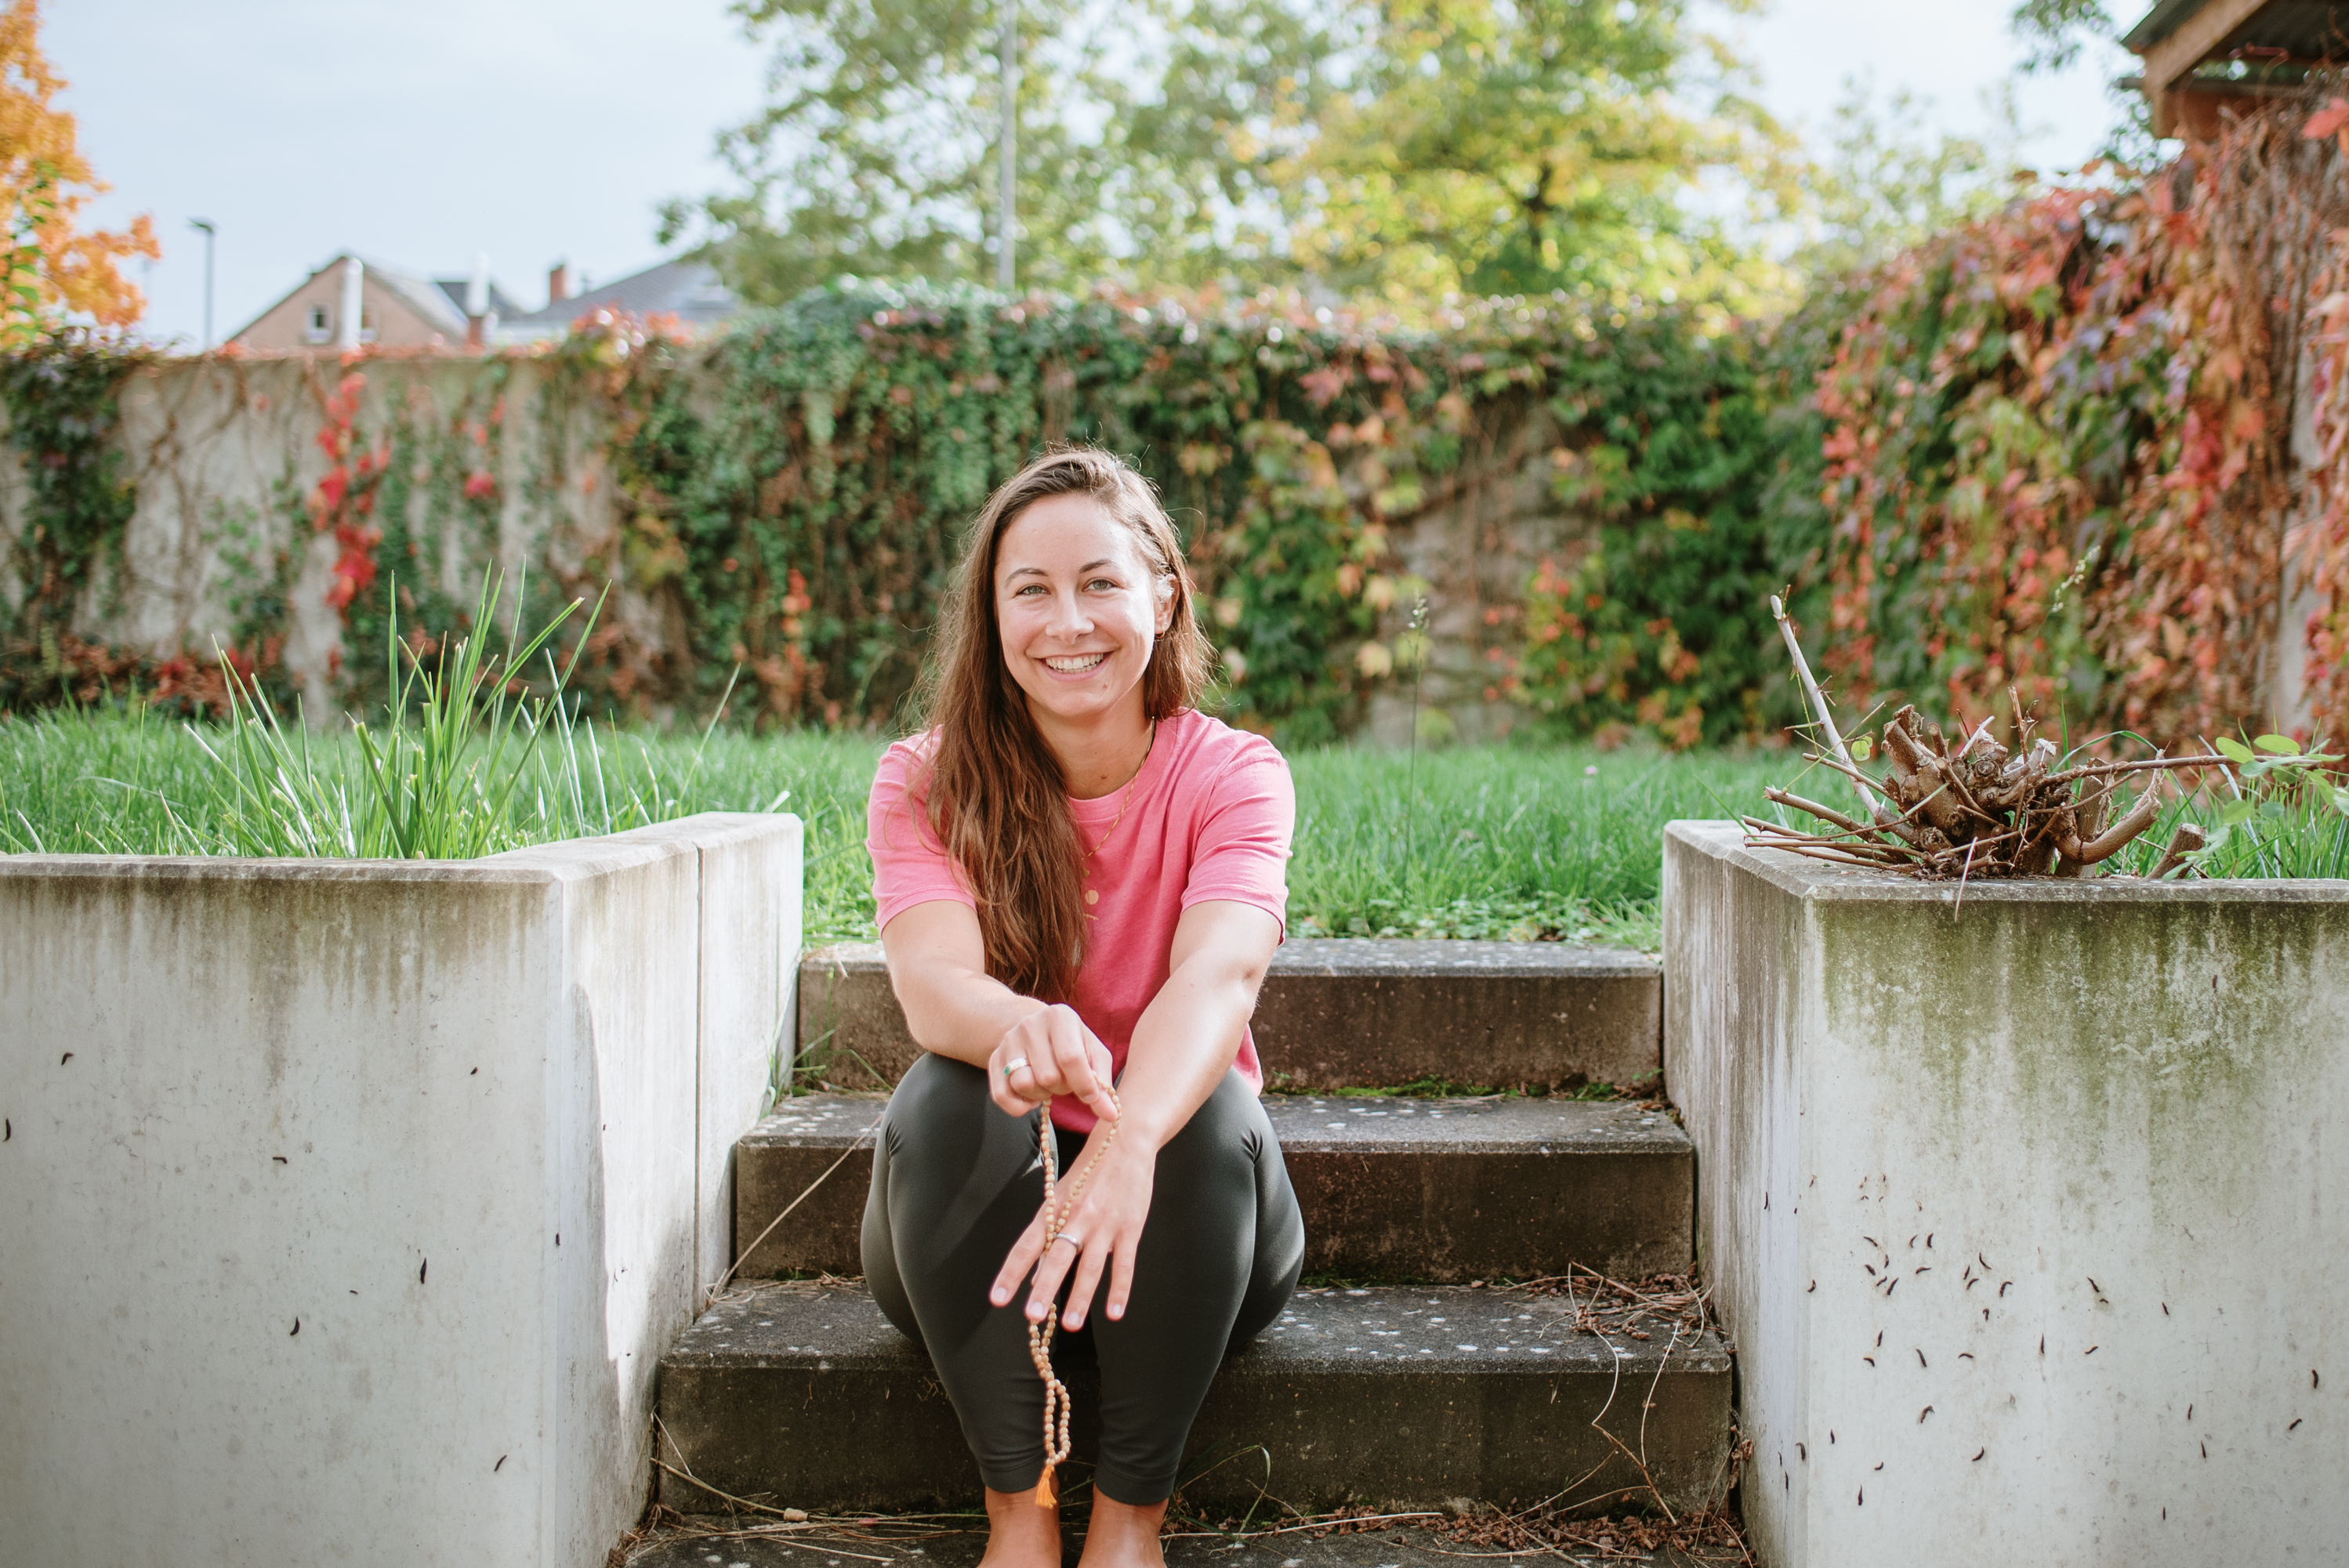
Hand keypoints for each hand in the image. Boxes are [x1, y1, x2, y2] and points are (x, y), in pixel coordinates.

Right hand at [988, 1004, 1117, 1122]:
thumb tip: (1111, 1116)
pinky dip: (1019, 1107)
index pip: (1071, 1058)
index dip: (1083, 1085)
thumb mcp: (1093, 1053)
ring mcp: (1008, 1041)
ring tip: (1048, 1085)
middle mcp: (1030, 1025)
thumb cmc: (1071, 1043)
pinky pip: (1001, 1096)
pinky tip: (1031, 1097)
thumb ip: (1103, 1084)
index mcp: (1060, 1017)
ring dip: (1041, 1095)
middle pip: (1048, 1076)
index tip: (1090, 1098)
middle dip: (1062, 1088)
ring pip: (1024, 1084)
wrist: (1034, 1027)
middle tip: (1065, 1081)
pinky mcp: (993, 1060)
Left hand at [989, 1121, 1152, 1328]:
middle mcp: (1077, 1216)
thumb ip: (1049, 1234)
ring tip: (1070, 1324)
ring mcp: (1105, 1223)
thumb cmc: (1090, 1170)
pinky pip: (1125, 1264)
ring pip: (1091, 1266)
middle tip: (1031, 1316)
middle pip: (1057, 1257)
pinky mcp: (1131, 1227)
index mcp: (1054, 1208)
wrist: (1127, 1139)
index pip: (1027, 1245)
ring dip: (1080, 1297)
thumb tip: (1035, 1273)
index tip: (997, 1299)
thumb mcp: (1062, 1194)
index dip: (1011, 1273)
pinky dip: (1120, 1290)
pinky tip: (1114, 1313)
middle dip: (1044, 1288)